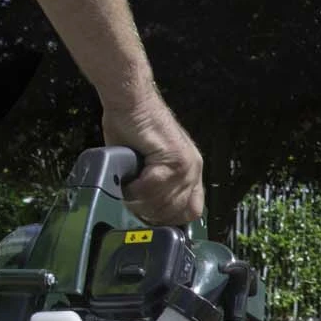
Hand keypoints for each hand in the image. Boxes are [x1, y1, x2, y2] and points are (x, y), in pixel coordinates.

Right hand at [102, 90, 204, 226]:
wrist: (130, 101)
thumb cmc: (132, 128)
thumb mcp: (147, 164)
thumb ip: (154, 187)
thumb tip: (144, 212)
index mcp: (190, 171)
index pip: (190, 211)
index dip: (167, 218)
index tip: (147, 216)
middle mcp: (193, 169)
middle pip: (174, 213)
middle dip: (148, 212)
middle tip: (131, 200)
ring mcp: (186, 164)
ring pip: (162, 203)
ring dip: (139, 200)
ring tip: (127, 187)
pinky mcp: (174, 158)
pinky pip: (152, 188)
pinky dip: (135, 188)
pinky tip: (128, 179)